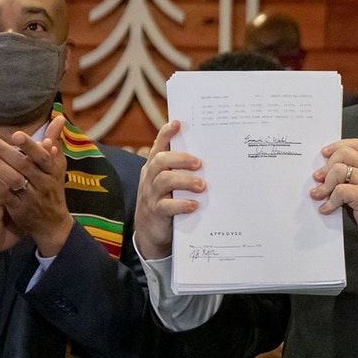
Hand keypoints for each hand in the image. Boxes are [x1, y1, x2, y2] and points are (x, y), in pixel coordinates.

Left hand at [0, 115, 71, 256]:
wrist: (53, 224)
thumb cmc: (53, 188)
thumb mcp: (57, 165)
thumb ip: (56, 141)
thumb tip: (59, 118)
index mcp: (53, 172)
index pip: (43, 157)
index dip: (30, 146)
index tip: (16, 134)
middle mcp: (44, 184)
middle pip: (24, 166)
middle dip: (5, 151)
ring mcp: (31, 197)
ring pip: (14, 179)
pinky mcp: (19, 209)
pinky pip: (5, 194)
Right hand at [134, 120, 205, 259]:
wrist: (151, 233)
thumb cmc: (166, 202)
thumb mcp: (170, 184)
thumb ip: (180, 170)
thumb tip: (207, 159)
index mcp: (154, 167)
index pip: (159, 146)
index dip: (166, 134)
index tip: (178, 124)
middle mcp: (150, 178)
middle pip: (161, 160)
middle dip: (181, 159)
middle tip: (200, 164)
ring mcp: (151, 195)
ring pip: (164, 181)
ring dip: (186, 181)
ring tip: (202, 185)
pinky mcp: (156, 212)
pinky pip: (167, 206)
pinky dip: (182, 204)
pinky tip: (194, 205)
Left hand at [311, 139, 357, 253]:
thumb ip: (347, 179)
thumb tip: (323, 177)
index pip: (354, 145)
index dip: (336, 146)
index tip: (325, 154)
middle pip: (344, 153)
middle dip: (326, 166)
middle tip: (318, 178)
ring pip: (339, 170)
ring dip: (325, 184)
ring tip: (320, 194)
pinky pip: (340, 191)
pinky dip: (329, 201)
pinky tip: (327, 208)